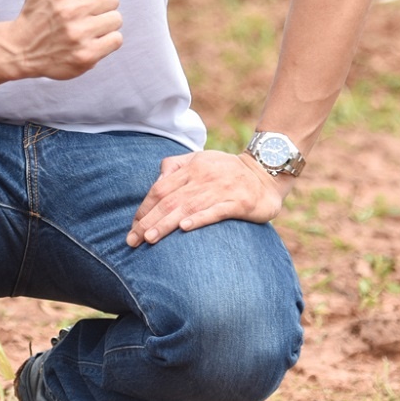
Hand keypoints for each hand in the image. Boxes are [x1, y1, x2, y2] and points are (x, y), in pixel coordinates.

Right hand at [4, 0, 122, 80]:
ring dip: (105, 24)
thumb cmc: (34, 10)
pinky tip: (90, 40)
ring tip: (87, 27)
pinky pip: (116, 40)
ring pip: (116, 19)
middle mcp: (72, 10)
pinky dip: (107, 41)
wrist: (21, 49)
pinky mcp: (86, 55)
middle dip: (100, 5)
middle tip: (84, 13)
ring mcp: (79, 34)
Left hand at [128, 150, 283, 246]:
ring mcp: (221, 189)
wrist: (267, 173)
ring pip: (187, 207)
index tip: (133, 227)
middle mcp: (203, 177)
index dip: (144, 208)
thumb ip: (176, 166)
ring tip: (149, 239)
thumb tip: (157, 180)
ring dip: (166, 223)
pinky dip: (199, 219)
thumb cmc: (228, 171)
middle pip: (169, 200)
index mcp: (192, 167)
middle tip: (132, 241)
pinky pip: (216, 211)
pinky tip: (184, 227)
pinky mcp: (238, 202)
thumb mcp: (200, 159)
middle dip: (148, 221)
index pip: (160, 189)